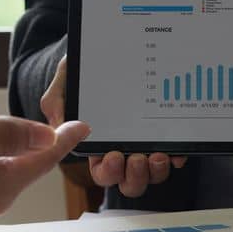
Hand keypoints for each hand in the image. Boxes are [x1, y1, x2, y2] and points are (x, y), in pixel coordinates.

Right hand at [41, 55, 187, 197]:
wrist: (114, 50)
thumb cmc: (89, 68)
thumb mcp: (68, 78)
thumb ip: (56, 101)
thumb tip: (57, 125)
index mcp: (98, 145)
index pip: (103, 172)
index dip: (108, 172)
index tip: (112, 157)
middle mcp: (124, 150)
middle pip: (129, 181)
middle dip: (134, 177)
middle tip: (136, 158)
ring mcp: (147, 144)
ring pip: (153, 174)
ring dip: (156, 172)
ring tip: (157, 155)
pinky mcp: (167, 135)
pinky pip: (175, 156)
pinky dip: (177, 158)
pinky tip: (176, 152)